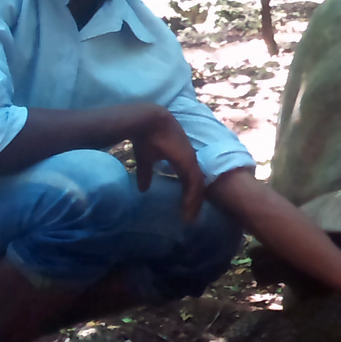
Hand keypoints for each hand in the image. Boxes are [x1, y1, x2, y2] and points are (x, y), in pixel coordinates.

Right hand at [131, 106, 205, 222]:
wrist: (147, 122)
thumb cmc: (146, 138)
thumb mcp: (146, 160)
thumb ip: (146, 174)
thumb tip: (142, 189)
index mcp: (183, 159)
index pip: (190, 180)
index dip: (189, 194)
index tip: (185, 209)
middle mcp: (190, 161)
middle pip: (197, 186)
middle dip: (194, 202)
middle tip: (190, 219)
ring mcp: (190, 162)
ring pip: (198, 187)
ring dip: (194, 204)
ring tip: (189, 219)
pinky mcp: (188, 163)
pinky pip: (194, 184)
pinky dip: (192, 198)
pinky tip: (188, 210)